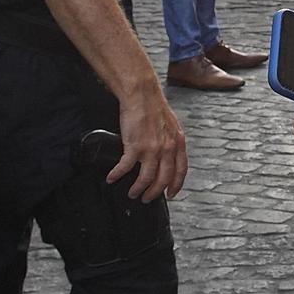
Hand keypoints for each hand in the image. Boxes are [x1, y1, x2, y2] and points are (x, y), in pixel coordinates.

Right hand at [111, 86, 187, 201]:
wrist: (142, 95)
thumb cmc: (154, 108)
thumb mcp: (171, 126)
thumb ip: (171, 143)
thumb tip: (167, 158)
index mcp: (178, 143)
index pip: (180, 171)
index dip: (175, 186)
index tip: (170, 194)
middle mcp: (167, 148)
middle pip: (163, 180)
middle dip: (154, 193)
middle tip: (147, 198)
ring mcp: (151, 149)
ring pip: (145, 179)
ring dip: (137, 189)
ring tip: (132, 192)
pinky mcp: (134, 147)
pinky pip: (125, 168)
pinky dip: (117, 175)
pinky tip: (112, 177)